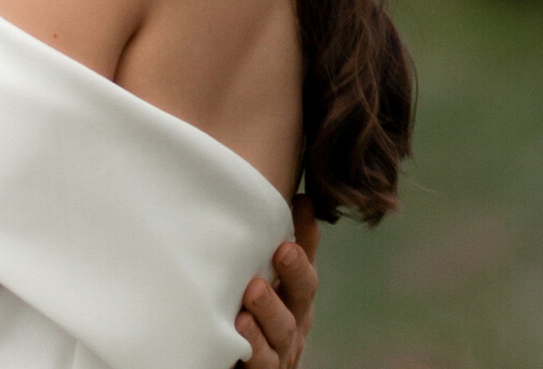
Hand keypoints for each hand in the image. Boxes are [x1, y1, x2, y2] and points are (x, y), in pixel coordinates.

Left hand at [232, 203, 318, 368]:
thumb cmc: (244, 314)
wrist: (236, 367)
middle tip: (283, 249)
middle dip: (294, 270)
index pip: (305, 257)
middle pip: (302, 293)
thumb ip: (260, 241)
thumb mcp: (254, 274)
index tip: (300, 201)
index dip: (306, 232)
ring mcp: (281, 349)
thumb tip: (280, 192)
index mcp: (293, 292)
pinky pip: (262, 362)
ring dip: (270, 309)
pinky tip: (241, 327)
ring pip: (283, 330)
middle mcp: (293, 319)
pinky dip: (254, 345)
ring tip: (253, 291)